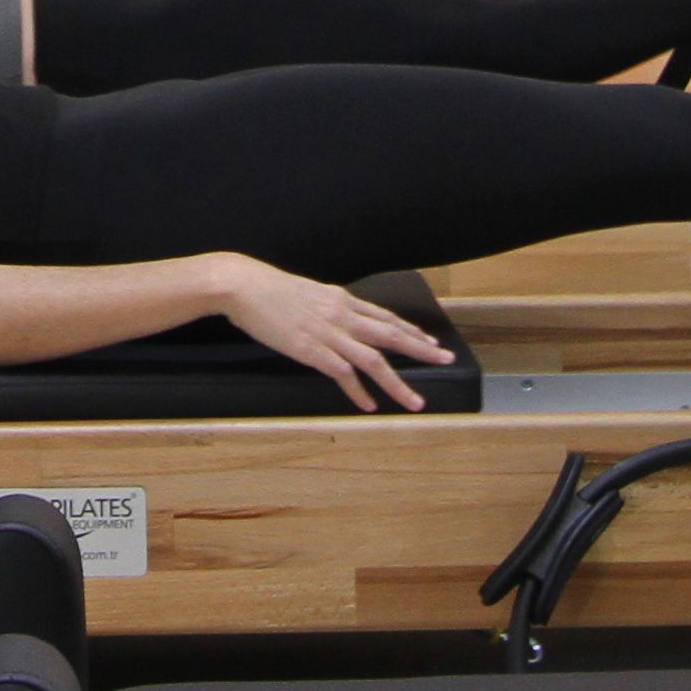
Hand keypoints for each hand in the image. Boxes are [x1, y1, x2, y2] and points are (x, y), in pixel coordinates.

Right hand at [210, 258, 453, 412]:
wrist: (244, 285)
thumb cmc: (270, 289)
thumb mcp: (309, 293)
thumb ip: (328, 306)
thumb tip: (340, 315)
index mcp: (342, 300)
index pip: (386, 317)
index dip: (412, 331)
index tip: (431, 343)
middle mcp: (343, 315)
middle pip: (392, 334)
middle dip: (422, 349)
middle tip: (445, 360)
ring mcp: (329, 334)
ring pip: (374, 360)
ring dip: (397, 383)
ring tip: (415, 402)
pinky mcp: (312, 350)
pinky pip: (343, 374)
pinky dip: (359, 392)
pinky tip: (369, 406)